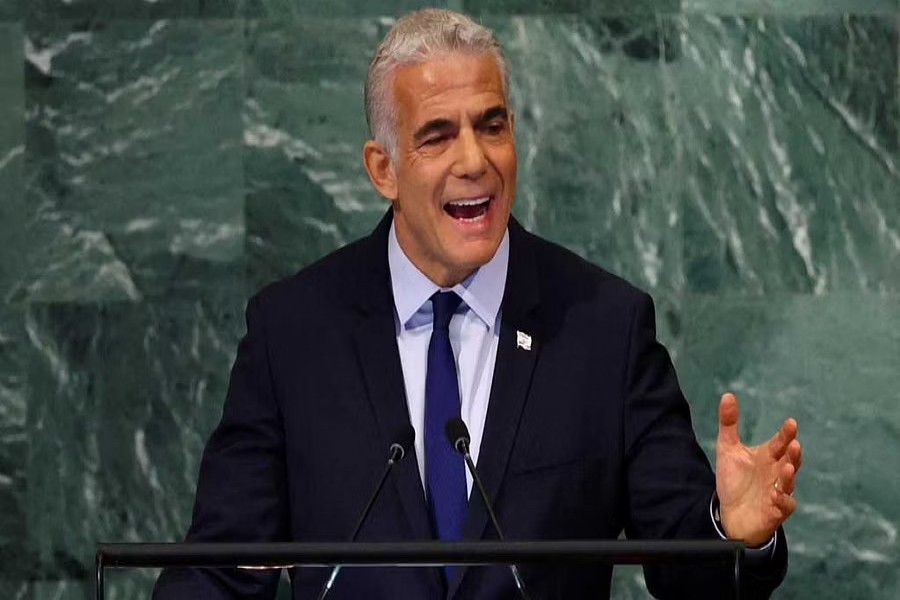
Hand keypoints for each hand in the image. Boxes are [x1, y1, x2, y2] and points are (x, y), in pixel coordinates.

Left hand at [715, 392, 801, 546]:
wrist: (730, 513)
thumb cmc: (734, 480)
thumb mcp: (728, 449)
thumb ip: (729, 423)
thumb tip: (728, 395)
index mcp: (768, 456)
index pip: (780, 442)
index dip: (786, 434)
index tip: (791, 423)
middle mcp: (776, 472)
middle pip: (790, 460)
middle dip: (793, 453)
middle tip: (794, 444)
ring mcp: (778, 491)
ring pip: (789, 482)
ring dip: (789, 475)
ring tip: (787, 466)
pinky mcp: (776, 511)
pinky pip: (785, 506)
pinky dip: (783, 500)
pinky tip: (777, 495)